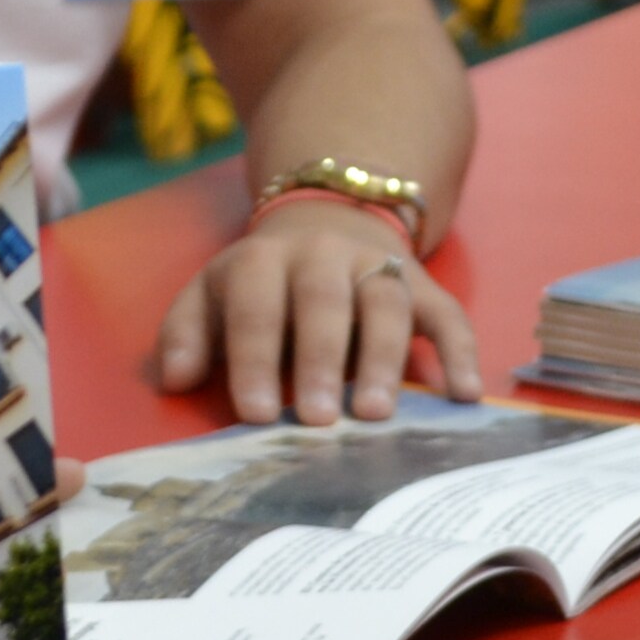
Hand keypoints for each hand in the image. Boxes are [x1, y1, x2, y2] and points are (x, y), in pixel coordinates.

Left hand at [150, 192, 484, 424]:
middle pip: (324, 302)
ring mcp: (378, 266)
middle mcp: (323, 255)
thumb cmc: (261, 286)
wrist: (326, 221)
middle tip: (317, 419)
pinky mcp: (423, 285)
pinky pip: (448, 313)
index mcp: (262, 260)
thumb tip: (175, 378)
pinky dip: (460, 351)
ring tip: (377, 412)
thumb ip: (187, 333)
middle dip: (320, 360)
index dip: (254, 358)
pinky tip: (463, 393)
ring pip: (386, 303)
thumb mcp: (212, 295)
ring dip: (383, 357)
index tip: (255, 414)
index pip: (255, 305)